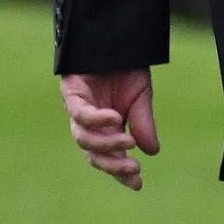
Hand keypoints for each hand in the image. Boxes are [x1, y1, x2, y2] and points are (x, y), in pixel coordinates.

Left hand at [60, 68, 159, 190]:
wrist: (114, 39)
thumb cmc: (126, 68)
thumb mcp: (141, 97)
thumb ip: (143, 123)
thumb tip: (152, 152)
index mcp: (106, 128)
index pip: (110, 156)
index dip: (121, 172)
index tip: (138, 184)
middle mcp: (89, 123)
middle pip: (93, 155)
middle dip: (113, 165)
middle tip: (133, 169)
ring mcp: (78, 110)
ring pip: (83, 139)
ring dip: (106, 145)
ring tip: (128, 142)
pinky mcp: (71, 94)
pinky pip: (81, 113)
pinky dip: (97, 119)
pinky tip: (115, 118)